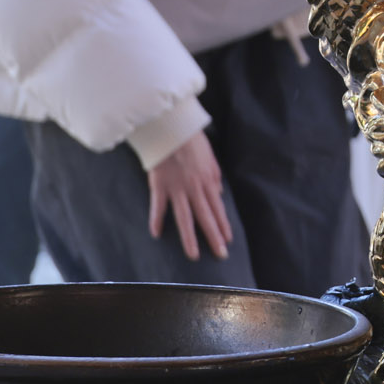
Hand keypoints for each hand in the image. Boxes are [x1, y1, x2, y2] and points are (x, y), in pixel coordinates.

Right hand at [146, 130, 230, 262]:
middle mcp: (194, 188)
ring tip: (194, 255)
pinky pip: (158, 206)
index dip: (223, 225)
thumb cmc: (192, 140)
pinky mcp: (160, 186)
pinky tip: (156, 233)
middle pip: (206, 217)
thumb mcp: (210, 157)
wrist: (173, 128)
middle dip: (214, 237)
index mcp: (208, 181)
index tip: (227, 240)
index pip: (217, 208)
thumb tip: (218, 195)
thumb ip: (214, 176)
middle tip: (220, 254)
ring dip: (190, 237)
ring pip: (185, 218)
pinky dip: (156, 219)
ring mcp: (177, 189)